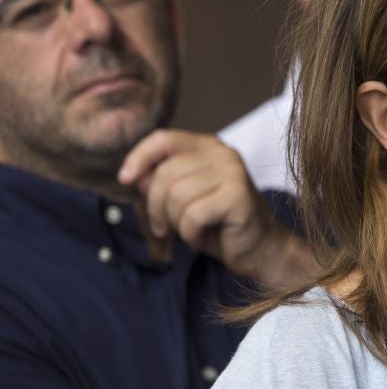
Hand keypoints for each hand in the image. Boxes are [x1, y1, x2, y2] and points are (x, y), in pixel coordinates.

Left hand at [117, 129, 307, 285]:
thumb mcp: (183, 200)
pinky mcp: (237, 197)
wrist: (260, 250)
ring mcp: (233, 173)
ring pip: (176, 195)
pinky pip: (192, 215)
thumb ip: (161, 182)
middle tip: (165, 226)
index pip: (164, 139)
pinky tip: (203, 236)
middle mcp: (223, 154)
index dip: (139, 157)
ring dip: (176, 222)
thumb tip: (134, 176)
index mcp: (210, 147)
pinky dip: (190, 234)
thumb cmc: (220, 224)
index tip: (125, 179)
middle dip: (156, 207)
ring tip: (191, 229)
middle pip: (165, 174)